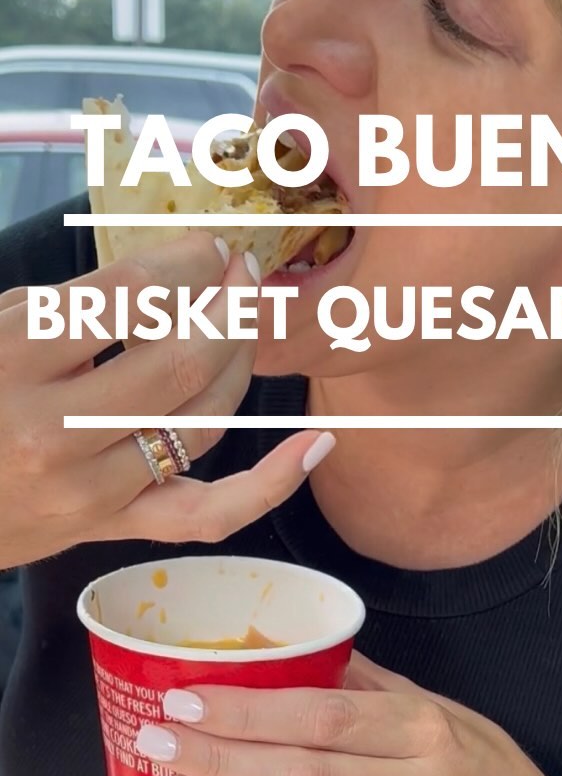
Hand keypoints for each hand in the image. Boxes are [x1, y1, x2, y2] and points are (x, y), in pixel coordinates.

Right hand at [0, 232, 330, 568]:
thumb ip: (69, 305)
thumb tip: (166, 276)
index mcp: (12, 360)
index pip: (130, 296)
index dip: (187, 262)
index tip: (206, 246)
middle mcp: (53, 429)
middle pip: (181, 358)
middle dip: (227, 303)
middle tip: (240, 271)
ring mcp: (88, 489)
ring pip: (203, 422)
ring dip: (240, 361)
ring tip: (242, 320)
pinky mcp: (111, 528)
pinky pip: (209, 512)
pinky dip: (272, 482)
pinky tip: (318, 442)